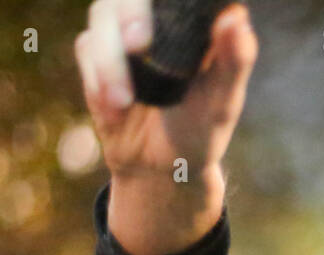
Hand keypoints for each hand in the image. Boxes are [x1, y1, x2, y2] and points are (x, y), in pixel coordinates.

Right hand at [75, 1, 257, 254]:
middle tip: (137, 43)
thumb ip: (234, 61)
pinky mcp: (99, 52)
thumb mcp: (222, 102)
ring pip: (103, 14)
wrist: (160, 168)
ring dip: (109, 59)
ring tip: (123, 102)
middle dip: (130, 13)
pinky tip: (114, 108)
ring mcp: (126, 31)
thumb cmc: (201, 131)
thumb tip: (236, 18)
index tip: (156, 33)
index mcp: (196, 23)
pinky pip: (86, 46)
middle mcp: (160, 18)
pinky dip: (97, 78)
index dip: (165, 3)